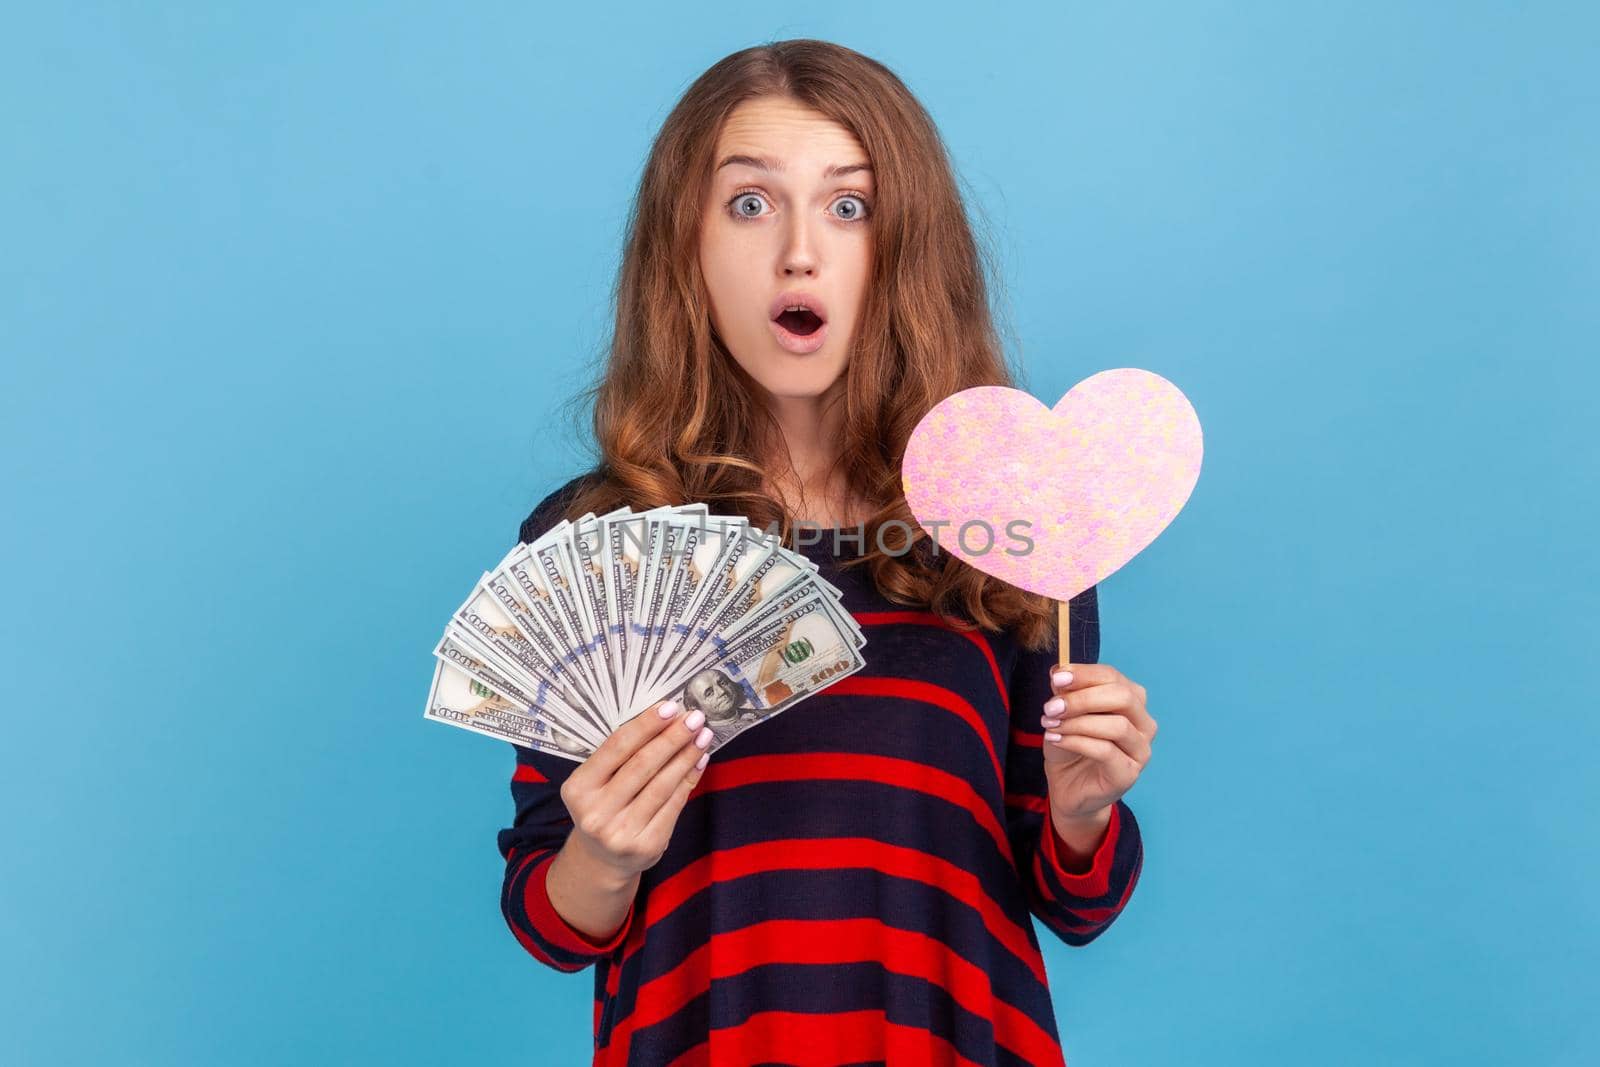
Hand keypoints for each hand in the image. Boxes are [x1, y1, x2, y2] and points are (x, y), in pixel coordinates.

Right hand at [559, 697, 714, 879]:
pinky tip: (699, 762)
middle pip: (642, 764)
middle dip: (672, 737)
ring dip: (686, 756)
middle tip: (695, 717)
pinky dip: (688, 779)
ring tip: (702, 736)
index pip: (616, 747)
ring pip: (661, 785)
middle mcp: (596, 812)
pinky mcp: (646, 846)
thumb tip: (668, 719)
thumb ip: (623, 755)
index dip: (646, 725)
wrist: (604, 860)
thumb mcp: (598, 782)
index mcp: (578, 788)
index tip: (670, 707)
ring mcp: (620, 832)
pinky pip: (674, 805)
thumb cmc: (604, 807)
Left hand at [1039, 662, 1157, 821]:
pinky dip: (1076, 742)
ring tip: (1050, 725)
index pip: (1114, 677)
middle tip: (1051, 706)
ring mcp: (1140, 750)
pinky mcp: (1129, 774)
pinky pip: (1106, 751)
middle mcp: (1144, 724)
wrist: (1068, 787)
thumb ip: (1066, 693)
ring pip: (1117, 726)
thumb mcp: (1064, 714)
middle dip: (1083, 698)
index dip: (1085, 674)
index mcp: (1132, 701)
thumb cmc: (1071, 746)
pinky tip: (1056, 739)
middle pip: (1122, 697)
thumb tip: (1059, 672)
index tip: (1056, 678)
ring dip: (1077, 722)